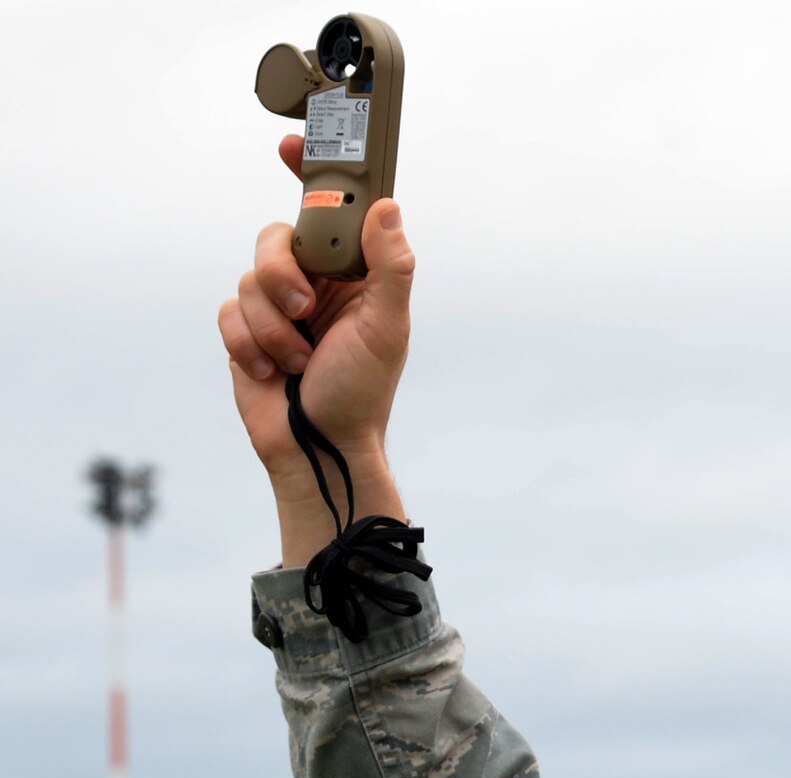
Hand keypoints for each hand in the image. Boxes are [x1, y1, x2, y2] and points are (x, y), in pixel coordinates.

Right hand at [218, 135, 415, 483]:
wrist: (318, 446)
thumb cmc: (361, 392)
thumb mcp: (386, 328)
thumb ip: (390, 267)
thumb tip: (386, 207)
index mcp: (354, 275)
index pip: (331, 212)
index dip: (310, 174)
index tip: (290, 145)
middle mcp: (315, 282)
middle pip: (275, 238)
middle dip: (282, 274)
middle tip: (305, 311)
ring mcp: (278, 305)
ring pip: (249, 277)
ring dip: (272, 326)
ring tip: (297, 360)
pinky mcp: (246, 329)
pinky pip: (229, 311)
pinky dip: (250, 344)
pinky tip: (273, 372)